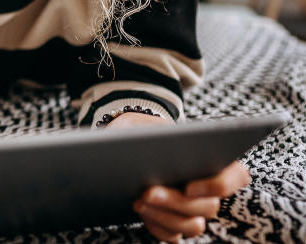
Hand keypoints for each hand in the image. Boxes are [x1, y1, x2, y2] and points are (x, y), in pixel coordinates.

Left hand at [110, 113, 251, 241]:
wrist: (121, 149)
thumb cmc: (139, 133)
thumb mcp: (143, 125)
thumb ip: (153, 132)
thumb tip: (151, 144)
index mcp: (213, 161)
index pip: (237, 176)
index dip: (219, 185)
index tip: (190, 187)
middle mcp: (208, 191)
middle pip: (208, 207)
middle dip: (177, 202)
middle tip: (148, 191)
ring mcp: (192, 211)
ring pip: (192, 226)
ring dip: (164, 216)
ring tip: (139, 200)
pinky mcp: (173, 225)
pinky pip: (172, 236)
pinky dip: (155, 226)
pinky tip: (140, 210)